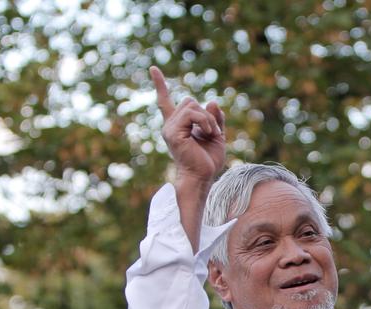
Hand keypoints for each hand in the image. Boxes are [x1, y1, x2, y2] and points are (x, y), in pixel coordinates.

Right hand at [151, 66, 225, 185]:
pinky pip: (192, 114)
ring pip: (192, 105)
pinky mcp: (173, 133)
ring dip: (207, 119)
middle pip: (189, 101)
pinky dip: (205, 122)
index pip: (165, 101)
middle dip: (206, 114)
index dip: (160, 85)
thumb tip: (212, 101)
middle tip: (212, 132)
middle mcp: (170, 125)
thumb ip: (215, 119)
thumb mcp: (217, 135)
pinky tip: (207, 134)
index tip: (153, 69)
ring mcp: (169, 128)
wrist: (202, 177)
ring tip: (211, 134)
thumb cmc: (208, 161)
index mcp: (177, 125)